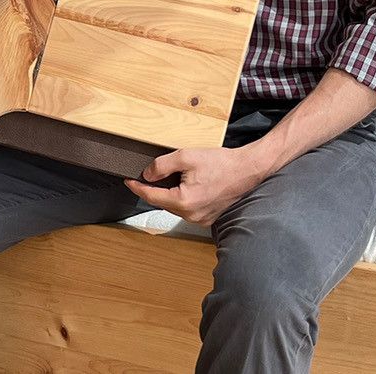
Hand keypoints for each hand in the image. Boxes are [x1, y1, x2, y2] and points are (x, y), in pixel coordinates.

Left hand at [125, 145, 271, 226]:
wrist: (247, 169)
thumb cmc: (221, 163)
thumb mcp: (186, 156)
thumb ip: (162, 166)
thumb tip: (147, 175)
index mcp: (184, 201)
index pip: (151, 196)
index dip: (137, 187)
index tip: (128, 181)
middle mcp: (191, 215)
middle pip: (163, 202)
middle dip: (155, 189)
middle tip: (152, 174)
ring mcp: (201, 219)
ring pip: (175, 207)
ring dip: (170, 194)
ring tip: (175, 178)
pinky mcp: (208, 218)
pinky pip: (187, 209)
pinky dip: (182, 199)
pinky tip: (187, 186)